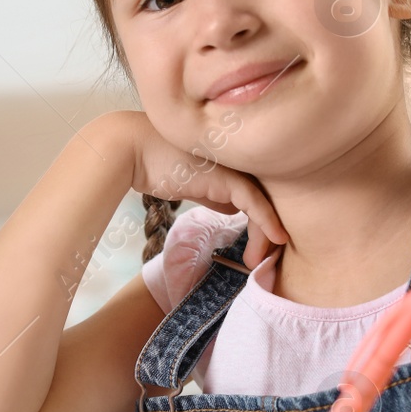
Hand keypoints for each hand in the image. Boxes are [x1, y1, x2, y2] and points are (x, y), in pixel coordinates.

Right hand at [93, 111, 287, 270]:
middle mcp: (238, 161)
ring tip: (256, 262)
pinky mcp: (228, 177)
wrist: (133, 149)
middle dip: (268, 232)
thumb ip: (213, 194)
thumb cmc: (156, 163)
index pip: (258, 192)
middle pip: (266, 199)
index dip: (264, 220)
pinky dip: (269, 223)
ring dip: (266, 236)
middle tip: (263, 260)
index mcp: (233, 160)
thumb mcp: (192, 182)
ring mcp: (235, 166)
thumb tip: (232, 209)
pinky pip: (256, 203)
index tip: (262, 247)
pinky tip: (277, 239)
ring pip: (264, 204)